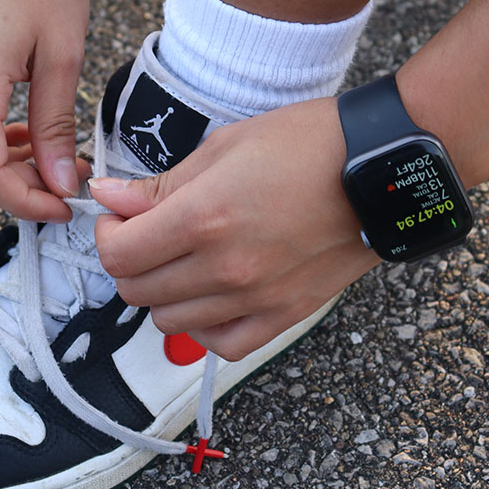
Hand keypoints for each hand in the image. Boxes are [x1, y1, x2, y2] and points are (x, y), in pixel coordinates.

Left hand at [90, 97, 380, 360]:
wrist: (383, 169)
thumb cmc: (308, 144)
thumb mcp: (224, 146)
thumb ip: (160, 184)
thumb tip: (107, 196)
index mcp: (203, 217)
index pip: (118, 254)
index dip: (106, 235)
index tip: (118, 217)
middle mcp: (225, 267)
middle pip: (137, 291)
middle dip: (128, 261)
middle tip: (145, 235)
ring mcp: (256, 297)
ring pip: (170, 321)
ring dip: (162, 293)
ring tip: (180, 261)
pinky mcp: (285, 314)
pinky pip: (221, 345)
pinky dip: (203, 327)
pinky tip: (209, 297)